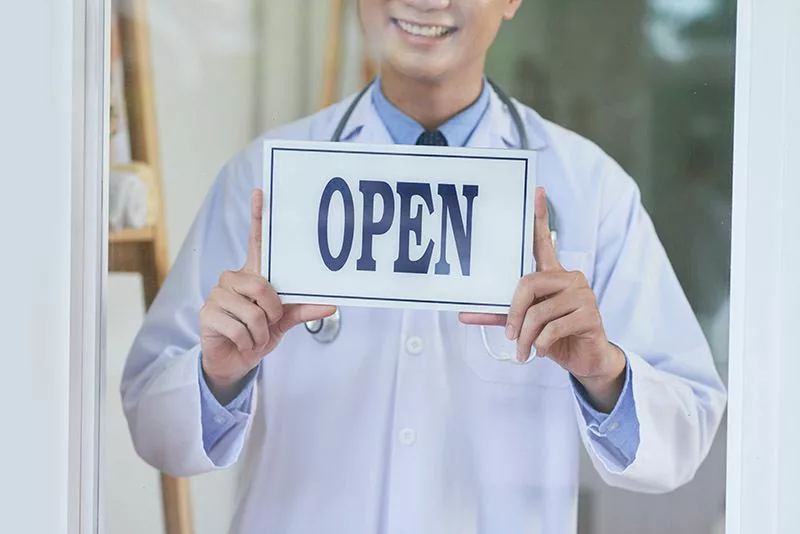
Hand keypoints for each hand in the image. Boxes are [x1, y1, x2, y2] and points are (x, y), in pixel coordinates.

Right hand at [199, 189, 335, 402]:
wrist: (236, 361)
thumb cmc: (259, 334)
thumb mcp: (285, 320)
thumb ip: (304, 309)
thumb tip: (331, 304)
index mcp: (253, 274)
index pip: (256, 240)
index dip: (258, 216)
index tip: (261, 191)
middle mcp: (232, 279)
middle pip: (262, 285)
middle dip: (272, 311)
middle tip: (270, 322)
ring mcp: (217, 294)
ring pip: (252, 312)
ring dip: (261, 332)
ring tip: (255, 336)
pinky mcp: (207, 314)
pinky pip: (239, 328)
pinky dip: (248, 342)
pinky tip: (242, 343)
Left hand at [459, 187, 625, 410]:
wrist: (587, 360)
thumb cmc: (556, 336)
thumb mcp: (525, 324)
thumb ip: (500, 314)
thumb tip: (464, 314)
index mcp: (554, 275)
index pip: (544, 241)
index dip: (540, 217)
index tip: (537, 190)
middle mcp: (570, 278)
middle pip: (528, 283)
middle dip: (514, 313)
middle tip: (510, 335)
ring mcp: (583, 295)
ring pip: (539, 311)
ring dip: (527, 336)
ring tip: (526, 350)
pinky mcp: (590, 315)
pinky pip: (553, 327)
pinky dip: (542, 344)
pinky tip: (544, 351)